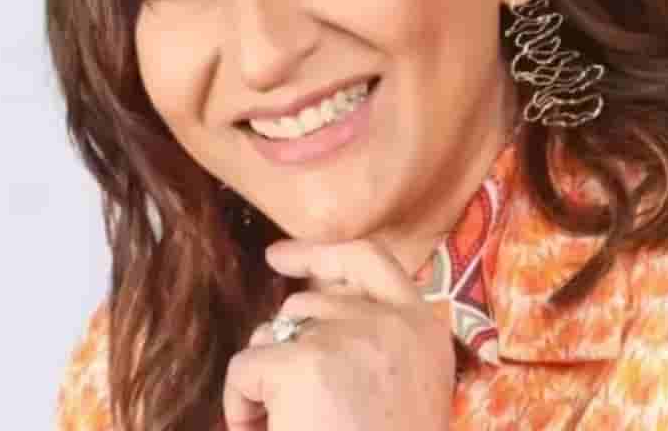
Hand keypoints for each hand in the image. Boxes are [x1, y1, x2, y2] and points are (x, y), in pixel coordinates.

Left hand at [222, 239, 454, 430]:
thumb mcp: (401, 393)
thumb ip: (371, 347)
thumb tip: (297, 314)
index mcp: (427, 332)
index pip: (372, 260)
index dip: (322, 253)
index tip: (280, 258)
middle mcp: (395, 321)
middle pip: (312, 300)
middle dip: (285, 343)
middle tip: (288, 402)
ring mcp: (350, 336)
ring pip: (275, 332)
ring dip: (268, 375)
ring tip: (288, 426)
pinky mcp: (304, 361)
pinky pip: (246, 366)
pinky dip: (240, 405)